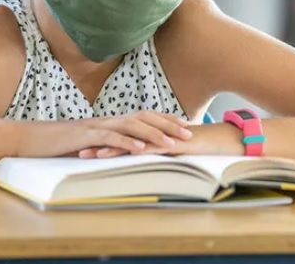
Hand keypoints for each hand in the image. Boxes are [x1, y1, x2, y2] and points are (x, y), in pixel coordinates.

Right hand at [18, 112, 192, 157]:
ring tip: (172, 142)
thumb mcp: (87, 145)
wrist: (30, 138)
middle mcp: (107, 120)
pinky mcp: (85, 136)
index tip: (184, 124)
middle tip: (189, 132)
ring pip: (131, 125)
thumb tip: (123, 153)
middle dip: (168, 124)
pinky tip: (141, 148)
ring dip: (154, 133)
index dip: (165, 119)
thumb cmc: (58, 144)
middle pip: (144, 117)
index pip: (143, 116)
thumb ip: (106, 146)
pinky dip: (127, 142)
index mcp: (109, 121)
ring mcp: (96, 126)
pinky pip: (110, 138)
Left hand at [88, 122, 243, 159]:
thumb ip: (158, 152)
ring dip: (107, 148)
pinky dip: (130, 152)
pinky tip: (117, 156)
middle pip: (119, 137)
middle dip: (97, 143)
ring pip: (128, 142)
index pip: (121, 137)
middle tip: (75, 150)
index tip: (83, 147)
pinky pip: (146, 148)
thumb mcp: (172, 151)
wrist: (219, 139)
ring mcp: (159, 137)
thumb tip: (144, 160)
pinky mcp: (168, 143)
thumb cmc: (197, 146)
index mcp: (150, 135)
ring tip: (88, 155)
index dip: (102, 142)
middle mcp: (151, 133)